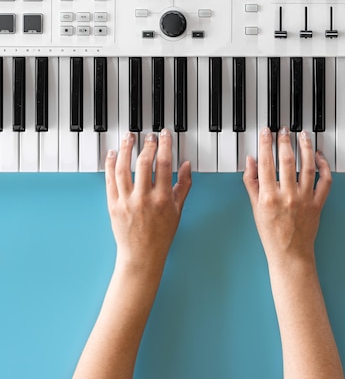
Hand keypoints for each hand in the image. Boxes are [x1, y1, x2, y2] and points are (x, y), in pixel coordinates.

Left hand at [105, 129, 191, 272]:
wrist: (142, 256)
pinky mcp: (113, 205)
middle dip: (147, 145)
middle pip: (143, 164)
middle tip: (149, 135)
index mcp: (162, 199)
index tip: (164, 135)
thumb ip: (183, 185)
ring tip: (129, 137)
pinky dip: (110, 164)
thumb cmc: (161, 235)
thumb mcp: (178, 210)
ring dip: (125, 149)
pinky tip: (112, 153)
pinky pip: (109, 180)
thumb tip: (186, 165)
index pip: (164, 164)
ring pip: (123, 169)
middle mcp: (143, 199)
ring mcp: (126, 202)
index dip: (164, 145)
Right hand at [243, 126, 331, 269]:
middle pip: (287, 161)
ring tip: (303, 135)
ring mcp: (304, 199)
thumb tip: (251, 160)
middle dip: (285, 141)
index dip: (265, 143)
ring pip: (307, 167)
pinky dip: (324, 166)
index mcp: (269, 197)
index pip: (266, 163)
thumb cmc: (271, 233)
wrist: (290, 255)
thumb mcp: (255, 207)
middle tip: (284, 129)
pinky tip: (319, 156)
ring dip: (306, 148)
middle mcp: (287, 196)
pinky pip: (325, 181)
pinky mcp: (318, 204)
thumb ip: (251, 182)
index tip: (266, 132)